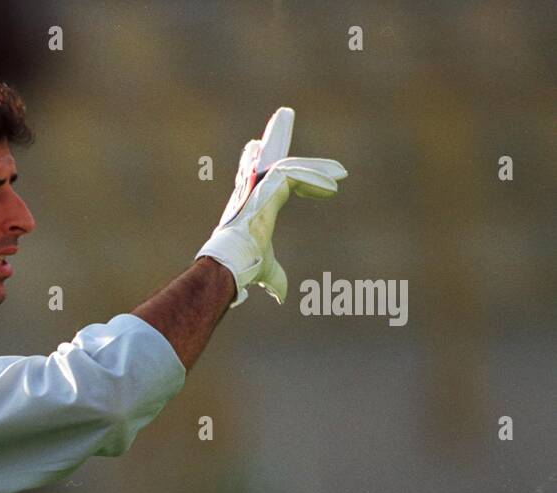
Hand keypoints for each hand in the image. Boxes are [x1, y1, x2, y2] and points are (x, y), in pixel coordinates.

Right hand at [196, 107, 346, 306]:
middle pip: (267, 157)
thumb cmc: (245, 267)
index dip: (274, 169)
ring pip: (289, 164)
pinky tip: (334, 188)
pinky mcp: (268, 186)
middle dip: (275, 135)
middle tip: (284, 115)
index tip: (272, 154)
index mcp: (253, 206)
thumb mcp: (268, 271)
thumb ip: (276, 278)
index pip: (264, 179)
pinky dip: (315, 179)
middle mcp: (252, 191)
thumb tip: (281, 296)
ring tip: (341, 173)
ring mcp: (258, 187)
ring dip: (316, 167)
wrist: (232, 263)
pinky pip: (295, 174)